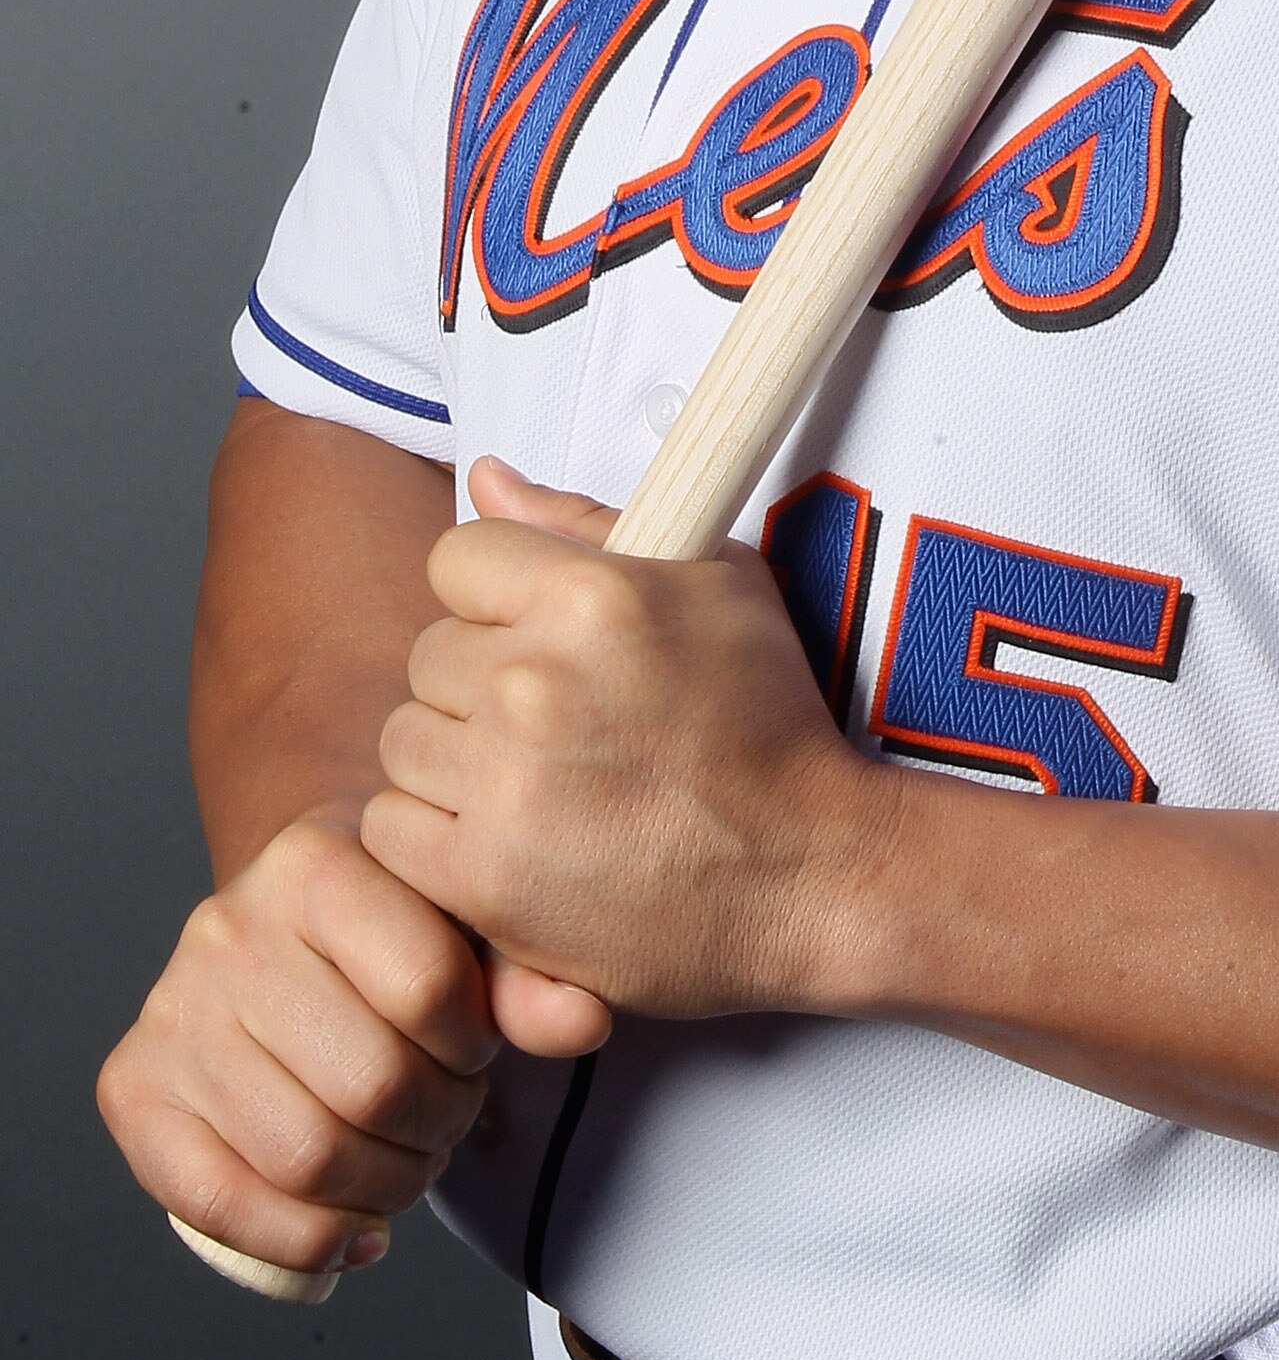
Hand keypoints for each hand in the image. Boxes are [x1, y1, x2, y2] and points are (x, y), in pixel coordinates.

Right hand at [96, 803, 497, 1281]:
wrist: (287, 931)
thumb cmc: (388, 932)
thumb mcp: (465, 926)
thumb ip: (527, 975)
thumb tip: (583, 1023)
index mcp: (317, 861)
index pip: (430, 987)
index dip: (475, 1046)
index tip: (475, 1049)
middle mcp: (229, 927)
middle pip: (372, 1085)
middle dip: (438, 1127)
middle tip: (449, 1118)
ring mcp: (172, 1009)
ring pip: (305, 1156)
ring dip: (382, 1188)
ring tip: (405, 1163)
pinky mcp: (133, 1088)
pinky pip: (220, 1204)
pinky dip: (304, 1239)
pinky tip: (350, 1225)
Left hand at [363, 459, 894, 1025]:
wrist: (807, 866)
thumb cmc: (765, 721)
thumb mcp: (714, 583)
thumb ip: (585, 522)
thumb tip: (487, 480)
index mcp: (591, 597)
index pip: (454, 558)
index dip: (495, 594)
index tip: (539, 633)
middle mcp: (535, 684)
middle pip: (426, 652)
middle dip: (479, 679)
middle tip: (553, 718)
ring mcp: (506, 786)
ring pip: (403, 738)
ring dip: (454, 756)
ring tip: (533, 778)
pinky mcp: (485, 879)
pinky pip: (390, 827)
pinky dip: (435, 834)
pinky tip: (505, 834)